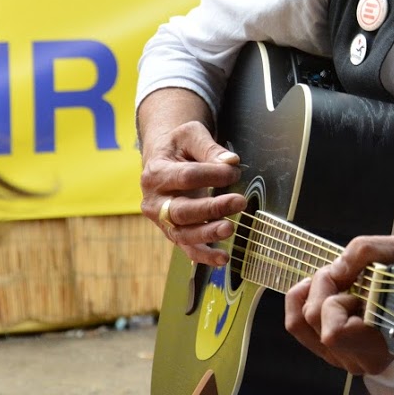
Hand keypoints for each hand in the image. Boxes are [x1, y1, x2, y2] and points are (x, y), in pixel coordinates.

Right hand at [139, 119, 244, 265]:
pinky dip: (205, 255)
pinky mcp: (174, 233)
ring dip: (208, 234)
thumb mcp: (190, 136)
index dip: (212, 174)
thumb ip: (209, 148)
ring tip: (230, 228)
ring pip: (183, 234)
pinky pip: (188, 248)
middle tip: (239, 202)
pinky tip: (223, 258)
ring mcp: (162, 221)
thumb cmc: (178, 147)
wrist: (163, 159)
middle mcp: (154, 201)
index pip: (186, 177)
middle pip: (181, 210)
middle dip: (212, 207)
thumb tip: (231, 162)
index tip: (234, 170)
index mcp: (155, 173)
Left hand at [284, 234, 393, 375]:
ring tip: (341, 284)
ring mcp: (342, 358)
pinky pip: (297, 326)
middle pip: (312, 319)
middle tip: (348, 274)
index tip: (359, 282)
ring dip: (316, 294)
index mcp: (379, 346)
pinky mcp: (329, 351)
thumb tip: (337, 268)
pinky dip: (304, 301)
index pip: (334, 331)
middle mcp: (359, 359)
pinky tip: (324, 290)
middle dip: (324, 286)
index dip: (339, 297)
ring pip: (301, 323)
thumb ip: (365, 252)